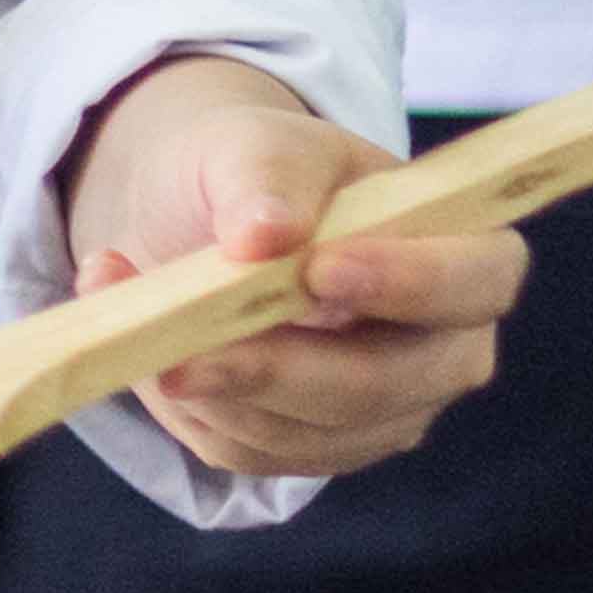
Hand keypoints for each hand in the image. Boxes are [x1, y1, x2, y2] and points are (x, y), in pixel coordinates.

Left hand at [62, 53, 515, 483]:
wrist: (201, 218)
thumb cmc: (258, 174)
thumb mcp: (256, 142)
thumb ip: (268, 175)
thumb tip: (264, 233)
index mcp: (462, 256)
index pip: (475, 282)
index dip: (409, 284)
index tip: (318, 269)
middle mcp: (439, 351)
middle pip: (382, 384)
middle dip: (275, 367)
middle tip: (183, 346)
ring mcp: (379, 414)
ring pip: (298, 431)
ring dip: (202, 377)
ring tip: (118, 290)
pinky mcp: (309, 449)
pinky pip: (244, 448)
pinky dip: (180, 400)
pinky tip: (139, 340)